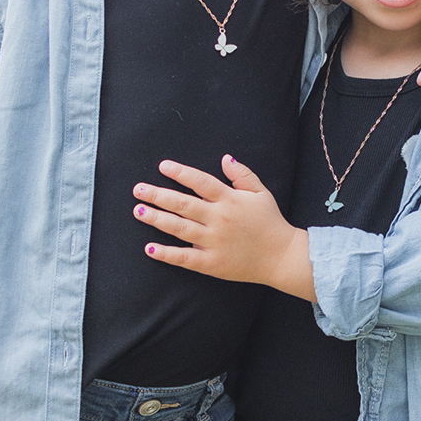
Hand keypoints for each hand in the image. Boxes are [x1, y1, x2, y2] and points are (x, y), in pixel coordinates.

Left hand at [136, 157, 315, 299]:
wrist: (282, 257)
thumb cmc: (270, 222)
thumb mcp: (261, 193)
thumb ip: (242, 175)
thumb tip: (225, 158)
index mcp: (229, 200)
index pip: (200, 182)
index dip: (181, 173)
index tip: (162, 166)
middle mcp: (219, 219)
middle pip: (183, 204)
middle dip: (158, 195)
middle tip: (138, 189)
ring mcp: (214, 241)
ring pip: (179, 228)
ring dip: (157, 219)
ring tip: (138, 211)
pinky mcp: (211, 263)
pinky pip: (185, 257)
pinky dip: (167, 253)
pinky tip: (150, 248)